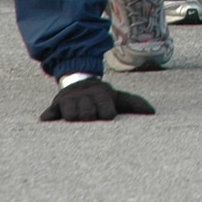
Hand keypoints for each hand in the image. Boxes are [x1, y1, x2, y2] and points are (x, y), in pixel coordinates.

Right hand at [39, 77, 155, 122]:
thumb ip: (134, 103)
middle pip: (87, 114)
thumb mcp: (118, 97)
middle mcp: (85, 98)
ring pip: (71, 115)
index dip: (106, 112)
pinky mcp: (55, 106)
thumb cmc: (102, 96)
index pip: (105, 108)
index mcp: (101, 95)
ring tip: (77, 119)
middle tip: (91, 116)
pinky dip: (49, 116)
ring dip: (74, 119)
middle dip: (90, 117)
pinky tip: (48, 120)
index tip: (108, 116)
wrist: (79, 81)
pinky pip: (50, 113)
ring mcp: (69, 102)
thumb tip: (152, 113)